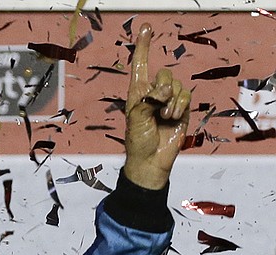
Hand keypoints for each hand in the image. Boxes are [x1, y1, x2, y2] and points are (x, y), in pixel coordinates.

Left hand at [123, 23, 191, 189]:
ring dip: (172, 102)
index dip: (143, 47)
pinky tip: (173, 118)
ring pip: (177, 86)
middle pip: (165, 74)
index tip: (145, 28)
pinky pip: (186, 96)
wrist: (151, 159)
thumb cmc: (138, 141)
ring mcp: (168, 101)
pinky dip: (180, 106)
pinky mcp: (181, 108)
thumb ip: (148, 100)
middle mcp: (153, 93)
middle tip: (158, 107)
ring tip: (164, 117)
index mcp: (137, 93)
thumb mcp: (136, 118)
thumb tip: (164, 91)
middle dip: (164, 89)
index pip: (140, 65)